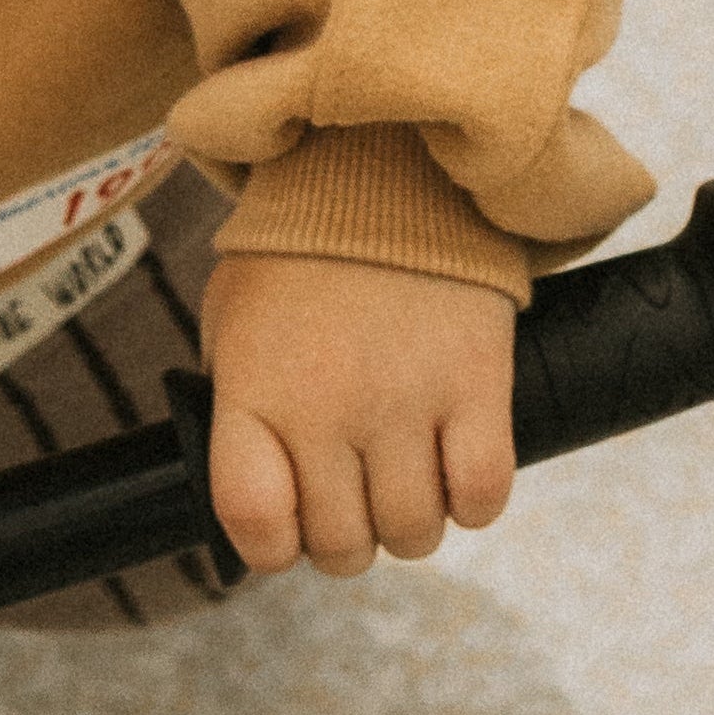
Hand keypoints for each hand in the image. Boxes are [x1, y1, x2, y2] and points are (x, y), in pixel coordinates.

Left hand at [199, 252, 517, 576]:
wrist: (385, 168)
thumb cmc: (299, 251)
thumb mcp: (232, 318)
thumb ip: (232, 401)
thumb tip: (256, 487)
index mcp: (255, 391)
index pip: (256, 523)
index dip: (273, 546)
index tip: (287, 527)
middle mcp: (327, 407)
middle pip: (341, 544)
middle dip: (346, 538)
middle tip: (353, 497)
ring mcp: (405, 400)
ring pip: (413, 532)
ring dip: (409, 524)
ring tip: (404, 478)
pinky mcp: (478, 385)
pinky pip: (481, 496)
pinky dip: (471, 501)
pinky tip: (455, 465)